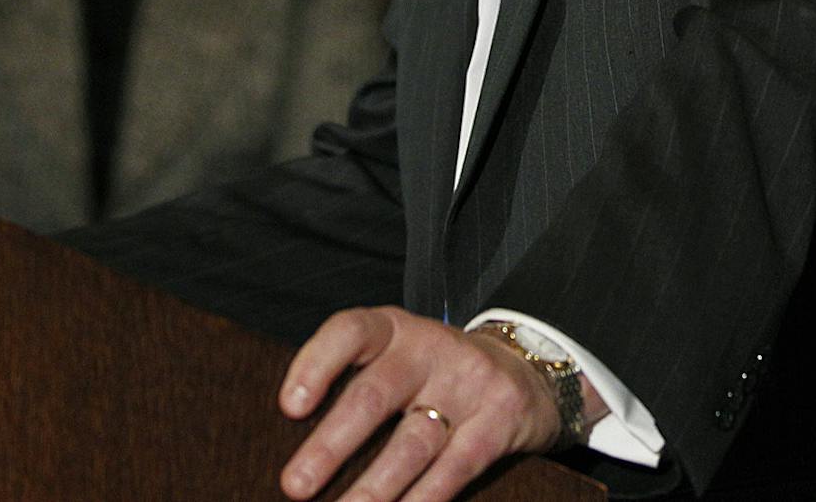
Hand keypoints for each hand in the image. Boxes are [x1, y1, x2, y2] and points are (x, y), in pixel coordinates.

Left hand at [278, 307, 561, 501]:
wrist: (527, 371)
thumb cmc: (436, 375)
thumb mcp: (398, 357)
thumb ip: (356, 383)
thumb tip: (289, 440)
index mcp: (396, 330)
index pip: (351, 331)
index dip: (316, 364)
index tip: (289, 407)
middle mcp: (432, 349)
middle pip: (376, 394)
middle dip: (332, 444)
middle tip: (295, 486)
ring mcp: (470, 382)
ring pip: (413, 441)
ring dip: (372, 488)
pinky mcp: (500, 419)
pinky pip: (455, 467)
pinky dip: (422, 498)